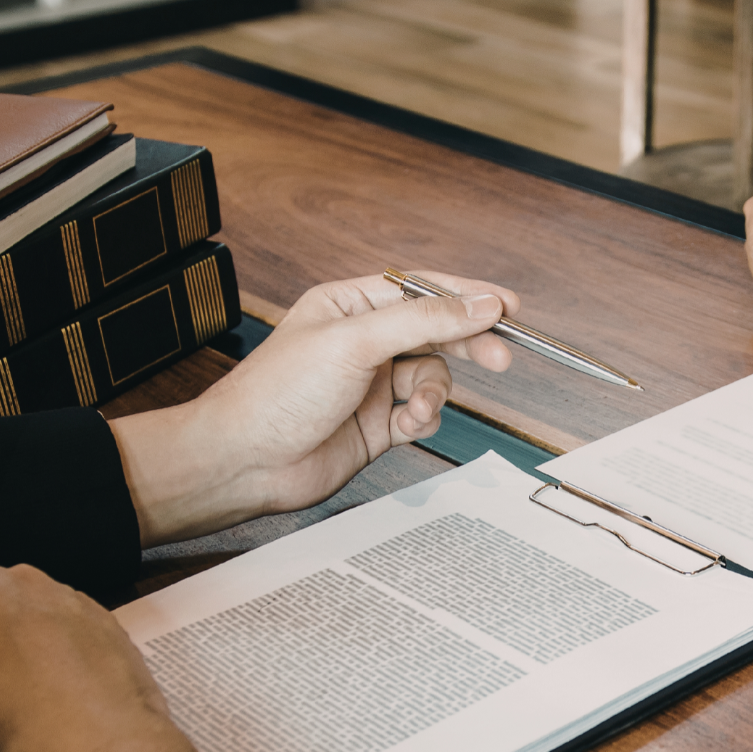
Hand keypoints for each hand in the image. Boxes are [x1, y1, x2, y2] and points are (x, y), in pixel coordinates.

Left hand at [111, 271, 518, 544]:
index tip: (506, 305)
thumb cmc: (276, 394)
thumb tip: (478, 305)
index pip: (421, 289)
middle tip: (500, 356)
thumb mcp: (355, 342)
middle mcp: (363, 342)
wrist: (246, 461)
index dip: (466, 295)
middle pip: (435, 332)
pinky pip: (422, 413)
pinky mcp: (377, 424)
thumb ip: (424, 320)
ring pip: (432, 377)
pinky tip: (406, 426)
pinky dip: (423, 419)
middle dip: (467, 344)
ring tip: (418, 408)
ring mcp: (371, 384)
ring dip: (434, 393)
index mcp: (349, 306)